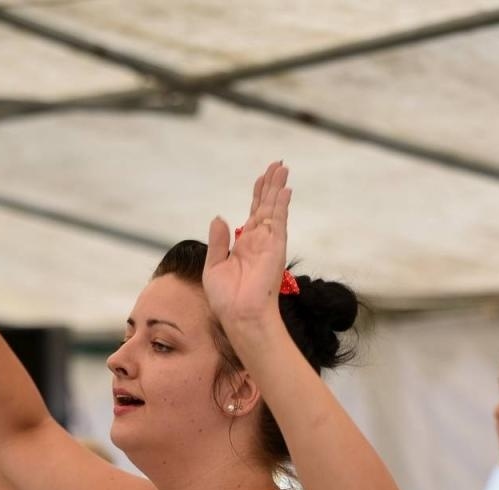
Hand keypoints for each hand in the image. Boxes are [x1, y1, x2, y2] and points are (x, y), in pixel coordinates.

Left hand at [203, 161, 291, 334]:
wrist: (239, 315)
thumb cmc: (226, 299)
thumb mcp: (214, 266)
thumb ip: (218, 241)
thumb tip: (219, 217)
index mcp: (244, 245)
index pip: (253, 213)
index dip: (258, 194)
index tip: (262, 177)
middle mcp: (259, 241)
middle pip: (266, 206)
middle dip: (271, 185)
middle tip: (278, 164)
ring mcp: (268, 243)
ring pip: (274, 209)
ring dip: (277, 188)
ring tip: (282, 168)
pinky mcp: (275, 247)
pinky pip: (279, 221)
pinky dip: (281, 204)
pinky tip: (285, 189)